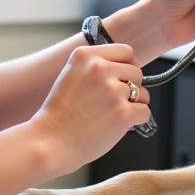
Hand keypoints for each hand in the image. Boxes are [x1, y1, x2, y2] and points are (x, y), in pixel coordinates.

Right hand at [30, 44, 151, 175]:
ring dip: (134, 105)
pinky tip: (119, 126)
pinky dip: (136, 121)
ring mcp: (112, 90)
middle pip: (137, 72)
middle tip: (114, 103)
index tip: (122, 79)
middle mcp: (100, 68)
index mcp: (86, 55)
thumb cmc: (59, 115)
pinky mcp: (123, 112)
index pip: (126, 51)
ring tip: (113, 116)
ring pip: (143, 93)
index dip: (127, 67)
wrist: (50, 143)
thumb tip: (125, 69)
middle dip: (131, 88)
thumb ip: (94, 66)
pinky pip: (145, 112)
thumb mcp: (71, 75)